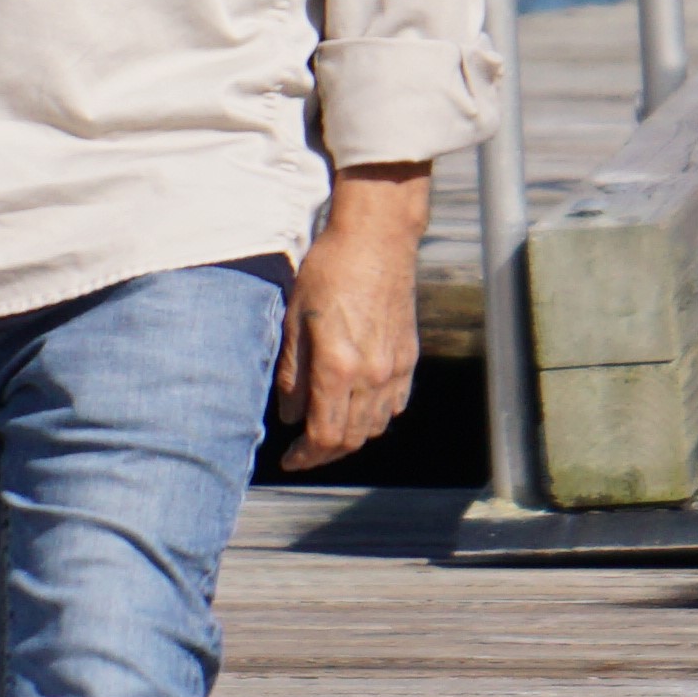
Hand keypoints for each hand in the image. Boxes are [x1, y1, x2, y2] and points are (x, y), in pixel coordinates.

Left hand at [275, 163, 430, 468]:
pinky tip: (357, 407)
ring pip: (376, 426)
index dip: (305, 456)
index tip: (289, 458)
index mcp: (338, 367)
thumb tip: (289, 416)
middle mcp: (372, 375)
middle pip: (352, 439)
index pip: (325, 435)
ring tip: (326, 431)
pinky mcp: (408, 356)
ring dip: (350, 438)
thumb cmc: (330, 270)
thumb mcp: (295, 318)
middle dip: (324, 454)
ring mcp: (395, 367)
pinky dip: (376, 417)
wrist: (377, 238)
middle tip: (303, 452)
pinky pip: (396, 403)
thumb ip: (292, 373)